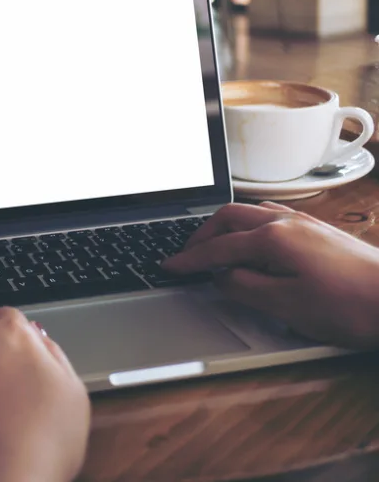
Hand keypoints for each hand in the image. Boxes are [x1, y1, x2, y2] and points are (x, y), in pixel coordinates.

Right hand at [162, 202, 378, 347]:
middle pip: (229, 216)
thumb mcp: (287, 306)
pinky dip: (248, 225)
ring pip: (250, 212)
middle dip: (202, 234)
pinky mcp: (319, 231)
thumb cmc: (350, 306)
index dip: (190, 259)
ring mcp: (304, 223)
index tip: (169, 266)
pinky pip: (270, 216)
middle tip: (187, 254)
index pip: (218, 247)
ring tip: (214, 245)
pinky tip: (254, 241)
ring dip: (225, 226)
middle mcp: (286, 222)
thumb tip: (221, 277)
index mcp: (272, 238)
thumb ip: (245, 287)